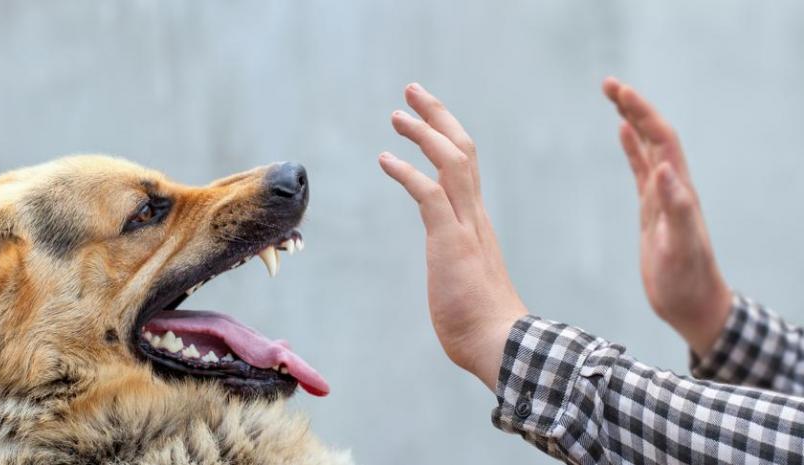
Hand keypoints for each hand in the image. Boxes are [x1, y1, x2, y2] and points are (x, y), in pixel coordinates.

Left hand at [378, 83, 526, 389]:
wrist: (500, 344)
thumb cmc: (482, 323)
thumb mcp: (465, 280)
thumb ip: (458, 264)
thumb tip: (452, 271)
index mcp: (476, 222)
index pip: (465, 166)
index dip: (446, 136)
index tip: (427, 118)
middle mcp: (474, 216)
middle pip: (462, 149)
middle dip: (437, 116)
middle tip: (413, 92)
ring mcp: (465, 226)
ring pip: (451, 161)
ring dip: (424, 133)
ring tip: (397, 114)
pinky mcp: (450, 241)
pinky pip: (429, 194)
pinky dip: (407, 172)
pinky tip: (385, 159)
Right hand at [603, 77, 731, 356]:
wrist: (692, 304)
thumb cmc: (687, 280)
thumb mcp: (680, 246)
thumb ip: (676, 207)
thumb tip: (663, 167)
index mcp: (679, 190)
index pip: (661, 139)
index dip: (642, 113)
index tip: (618, 92)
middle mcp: (673, 187)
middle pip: (654, 135)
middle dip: (633, 106)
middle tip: (607, 84)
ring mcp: (662, 197)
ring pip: (647, 147)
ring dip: (632, 120)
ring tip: (613, 97)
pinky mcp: (652, 210)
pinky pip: (640, 169)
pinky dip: (631, 148)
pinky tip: (621, 134)